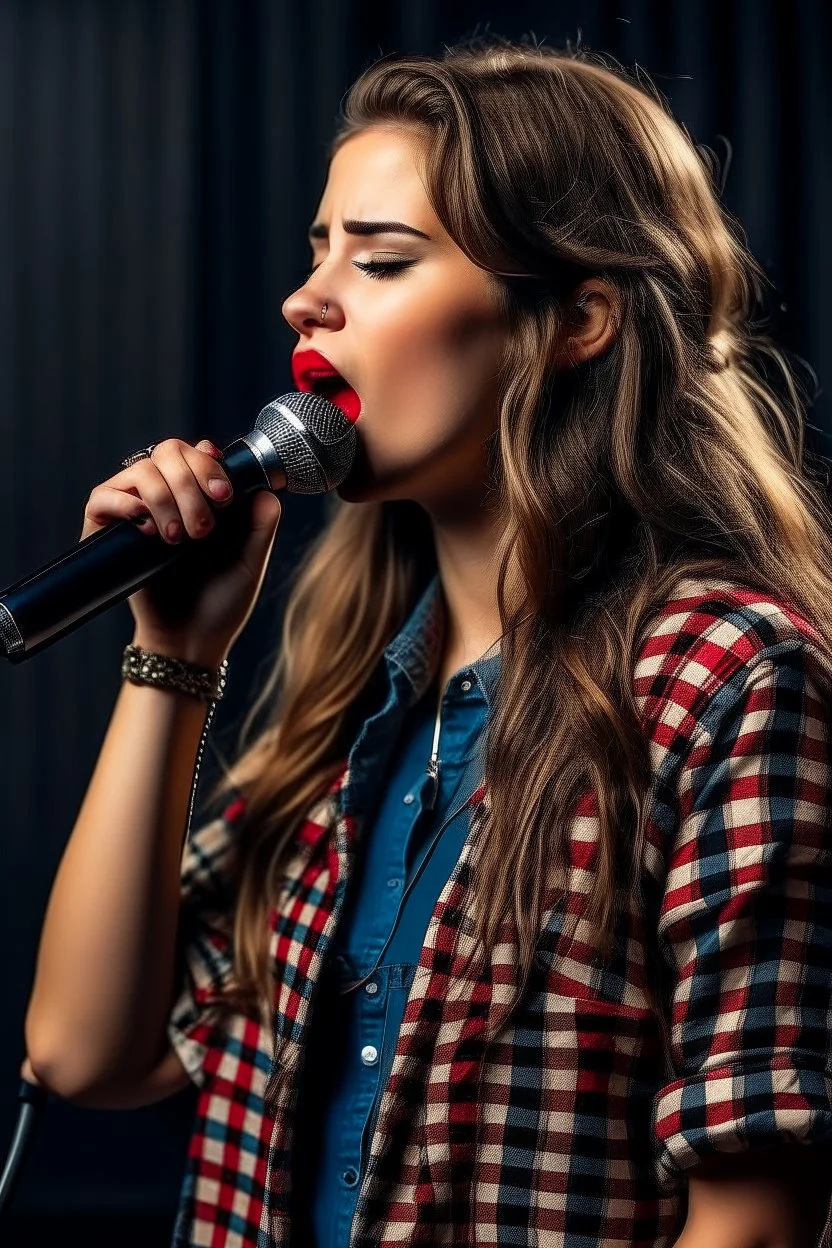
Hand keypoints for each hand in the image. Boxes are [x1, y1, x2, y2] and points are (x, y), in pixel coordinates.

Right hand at [81, 438, 281, 663]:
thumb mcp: (250, 562)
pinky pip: (102, 496)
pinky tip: (146, 527)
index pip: (196, 453)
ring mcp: (135, 512)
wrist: (190, 642)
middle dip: (188, 481)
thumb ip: (260, 524)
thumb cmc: (221, 603)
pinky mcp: (106, 532)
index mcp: (200, 496)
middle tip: (204, 527)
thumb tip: (266, 488)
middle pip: (167, 451)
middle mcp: (166, 496)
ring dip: (163, 498)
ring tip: (178, 539)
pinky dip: (123, 503)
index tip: (223, 496)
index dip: (208, 464)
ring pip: (140, 470)